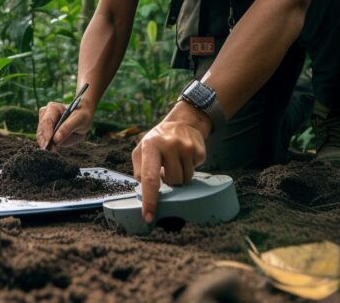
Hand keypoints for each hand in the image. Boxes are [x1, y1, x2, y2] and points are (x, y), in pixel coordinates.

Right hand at [37, 101, 93, 148]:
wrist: (82, 116)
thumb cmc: (82, 115)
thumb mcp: (79, 120)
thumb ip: (67, 128)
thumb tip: (56, 140)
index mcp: (53, 108)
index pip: (47, 122)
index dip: (47, 134)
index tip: (48, 145)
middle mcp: (46, 114)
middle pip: (41, 130)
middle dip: (45, 141)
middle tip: (52, 151)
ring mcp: (44, 122)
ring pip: (41, 136)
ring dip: (46, 143)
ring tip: (54, 149)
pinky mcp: (45, 130)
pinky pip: (44, 139)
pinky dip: (48, 144)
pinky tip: (53, 148)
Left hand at [132, 101, 209, 222]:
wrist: (182, 122)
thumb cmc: (157, 140)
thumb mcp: (142, 150)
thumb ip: (139, 171)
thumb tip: (143, 192)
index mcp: (150, 147)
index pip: (149, 178)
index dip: (149, 199)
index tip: (148, 216)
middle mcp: (169, 145)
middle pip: (173, 182)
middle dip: (170, 180)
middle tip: (167, 167)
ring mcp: (186, 147)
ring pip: (186, 180)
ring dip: (180, 176)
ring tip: (176, 161)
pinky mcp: (199, 149)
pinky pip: (196, 170)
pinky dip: (190, 167)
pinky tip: (185, 156)